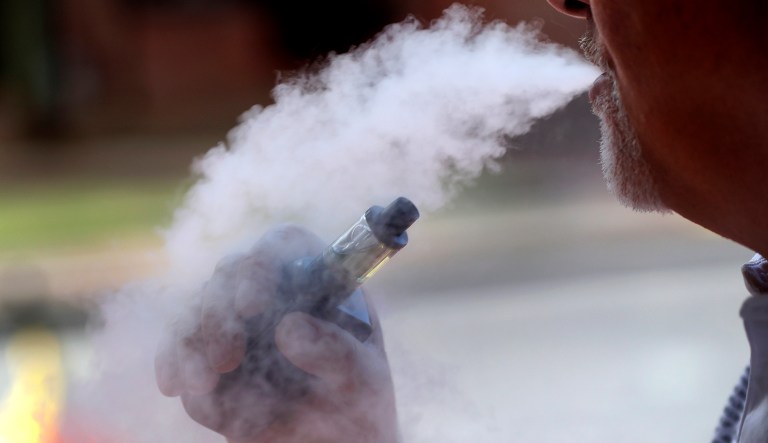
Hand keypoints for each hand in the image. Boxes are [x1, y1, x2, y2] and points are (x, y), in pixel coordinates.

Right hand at [155, 224, 399, 442]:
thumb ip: (336, 353)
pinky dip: (174, 366)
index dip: (262, 266)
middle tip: (227, 361)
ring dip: (192, 347)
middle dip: (220, 315)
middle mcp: (274, 290)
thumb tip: (287, 327)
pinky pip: (177, 347)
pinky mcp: (209, 354)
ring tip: (203, 389)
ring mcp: (237, 320)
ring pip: (196, 310)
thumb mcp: (361, 381)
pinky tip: (174, 386)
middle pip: (230, 272)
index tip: (251, 306)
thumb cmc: (356, 406)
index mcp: (320, 281)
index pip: (283, 245)